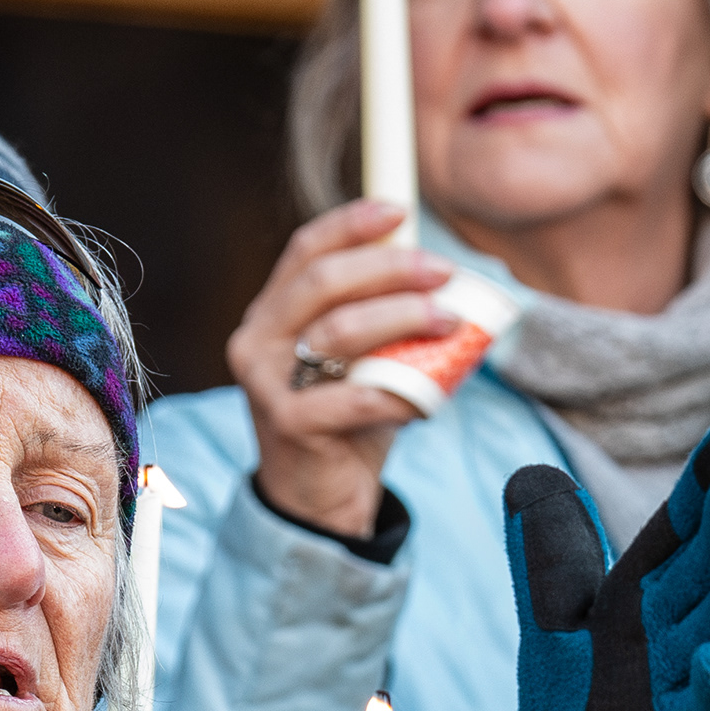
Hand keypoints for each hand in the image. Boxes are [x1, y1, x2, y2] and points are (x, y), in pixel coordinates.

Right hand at [225, 200, 460, 538]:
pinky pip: (351, 398)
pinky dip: (397, 392)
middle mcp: (259, 338)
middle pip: (323, 281)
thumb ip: (386, 320)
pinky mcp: (287, 424)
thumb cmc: (348, 420)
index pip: (306, 250)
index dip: (351, 223)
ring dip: (402, 319)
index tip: (401, 212)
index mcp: (274, 311)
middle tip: (443, 272)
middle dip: (389, 268)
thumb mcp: (365, 359)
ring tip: (451, 321)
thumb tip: (445, 279)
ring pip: (338, 332)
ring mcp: (266, 381)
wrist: (320, 498)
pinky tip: (426, 397)